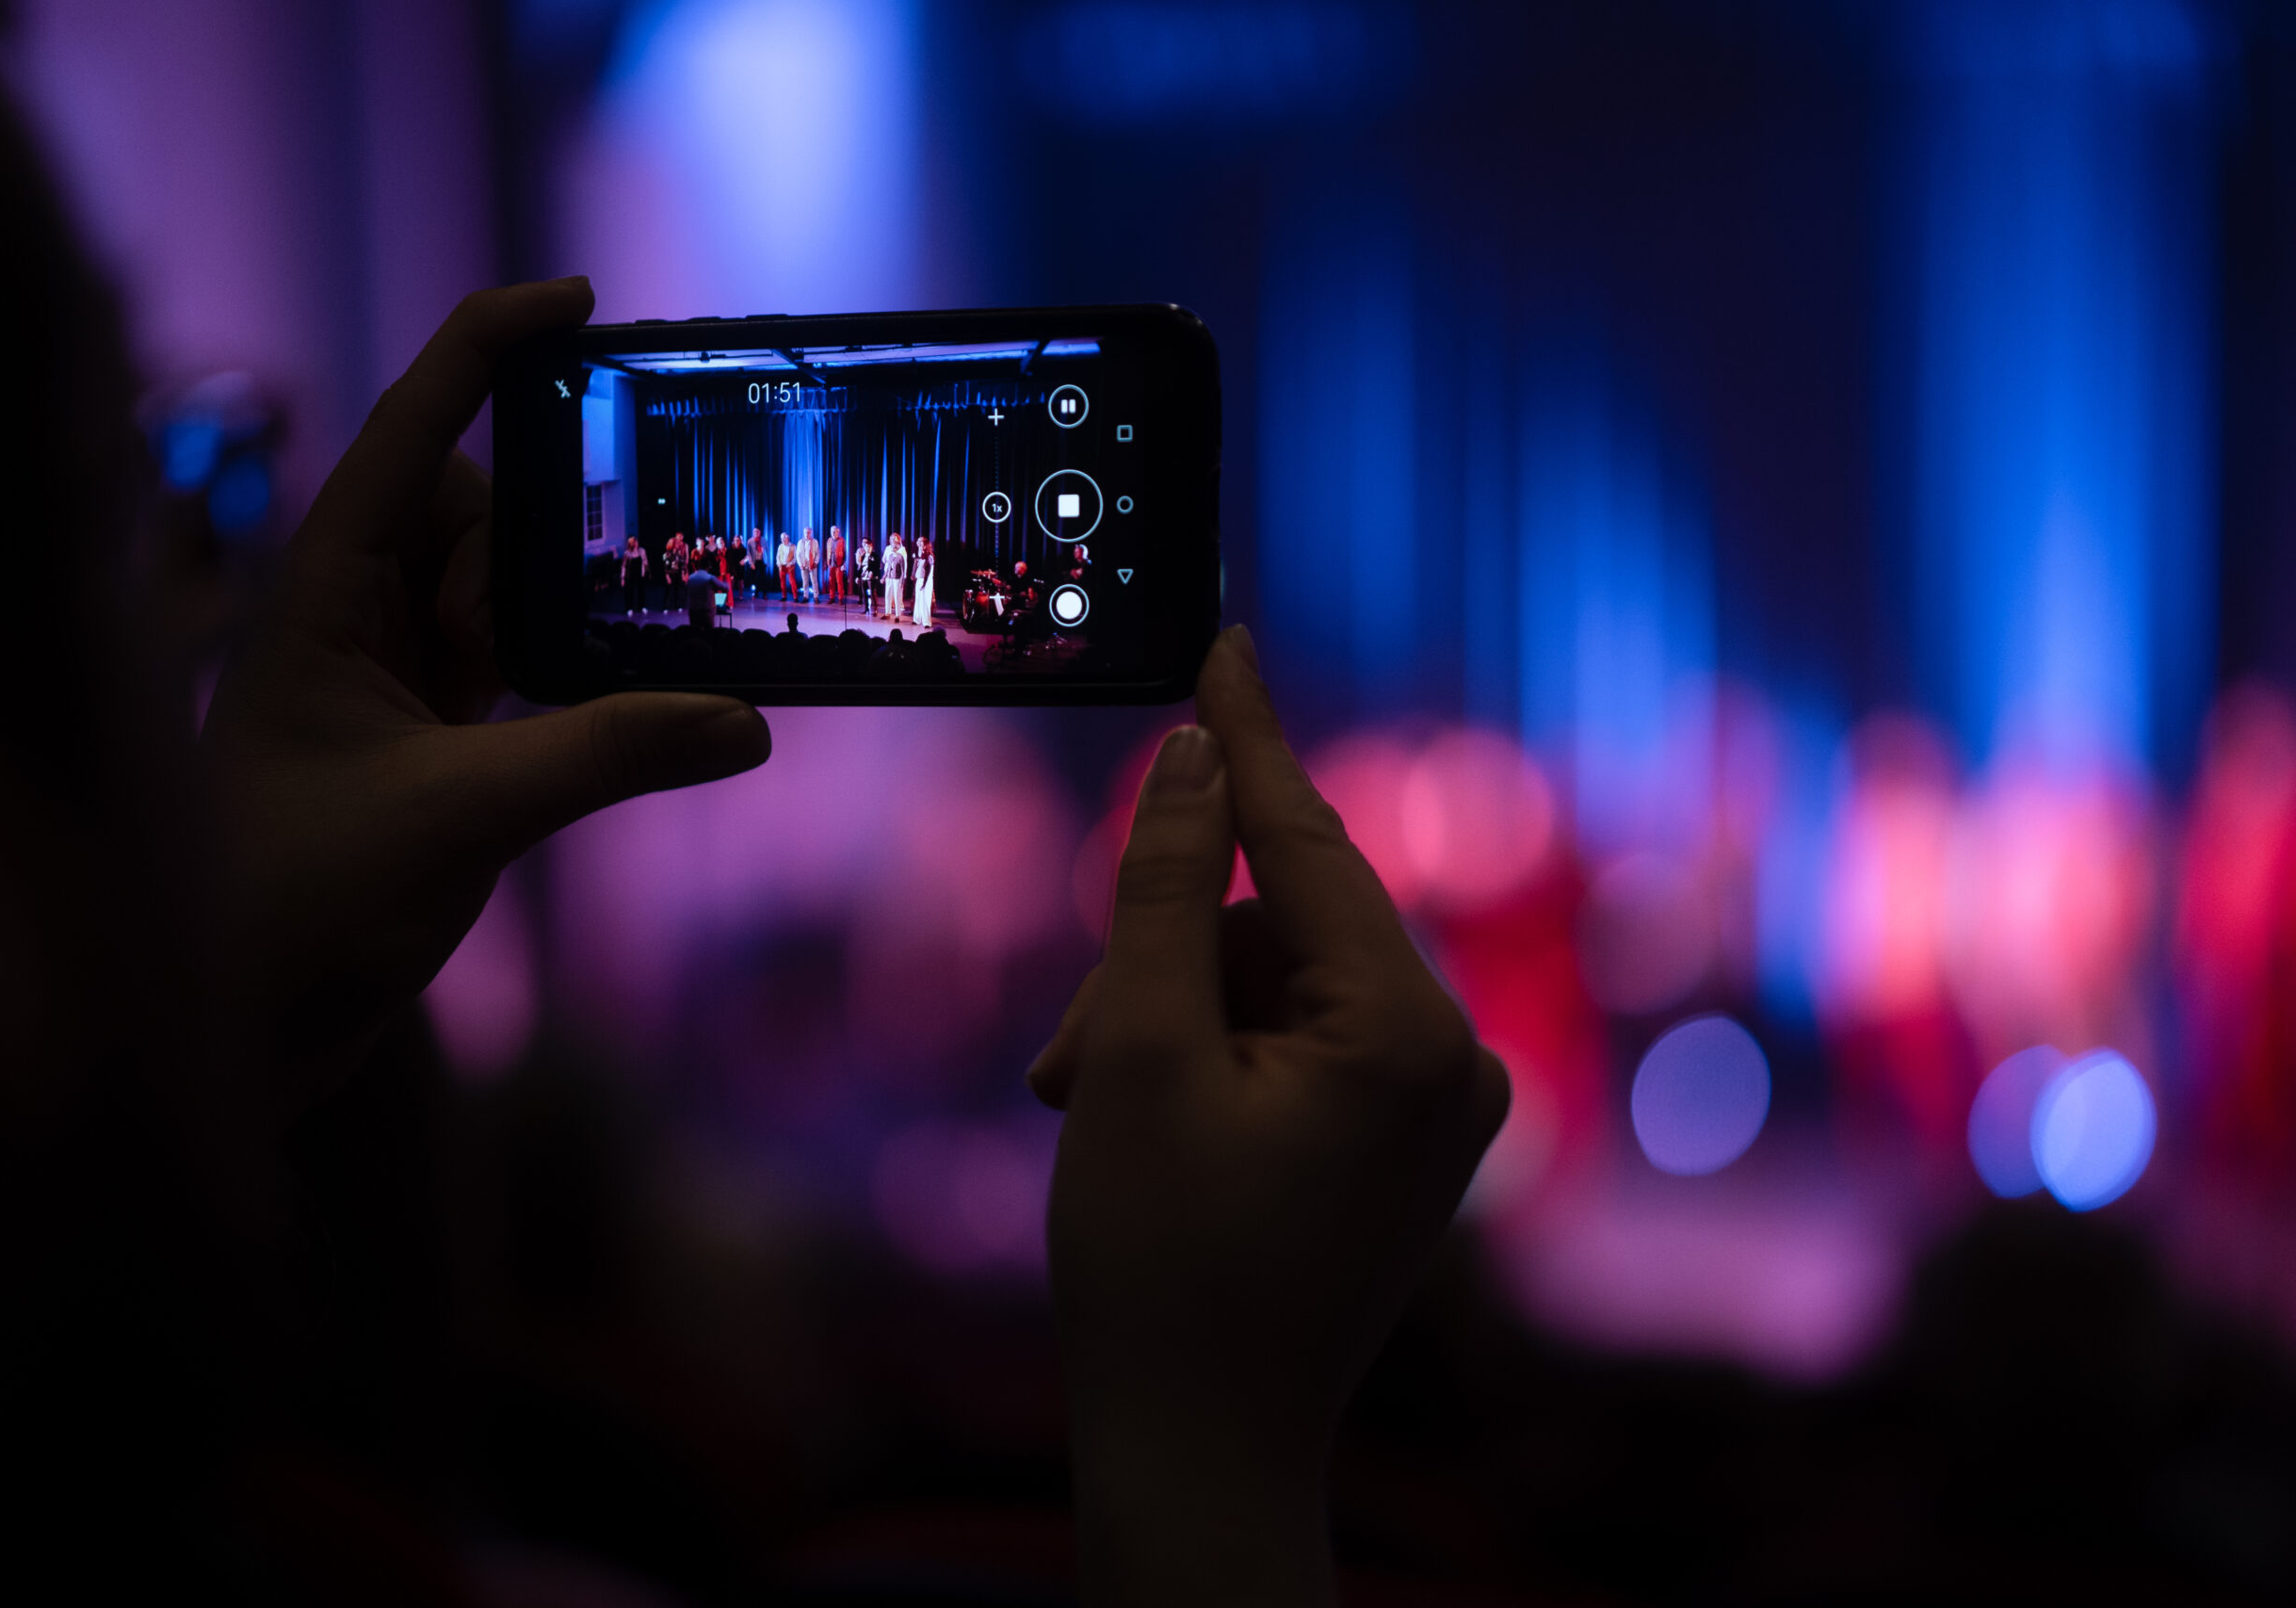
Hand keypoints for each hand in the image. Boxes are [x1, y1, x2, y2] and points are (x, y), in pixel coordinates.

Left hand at [201, 280, 768, 1085]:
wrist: (235, 1026)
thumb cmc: (291, 903)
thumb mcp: (461, 816)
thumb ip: (606, 756)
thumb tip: (747, 723)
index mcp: (319, 592)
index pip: (407, 429)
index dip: (484, 348)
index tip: (575, 298)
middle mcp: (351, 615)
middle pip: (471, 508)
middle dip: (547, 536)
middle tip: (619, 584)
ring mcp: (388, 678)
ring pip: (501, 592)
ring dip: (566, 612)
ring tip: (646, 646)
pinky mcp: (426, 740)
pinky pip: (515, 666)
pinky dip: (573, 671)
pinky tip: (637, 695)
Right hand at [1030, 628, 1508, 1606]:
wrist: (1203, 1452)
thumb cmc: (1159, 1267)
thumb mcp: (1139, 1056)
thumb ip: (1163, 890)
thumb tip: (1200, 759)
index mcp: (1406, 1033)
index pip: (1307, 842)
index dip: (1248, 739)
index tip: (1223, 638)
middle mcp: (1453, 1058)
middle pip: (1278, 928)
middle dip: (1161, 969)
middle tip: (1072, 1064)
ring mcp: (1439, 1108)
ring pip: (1278, 987)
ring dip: (1171, 1023)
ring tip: (1094, 1112)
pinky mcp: (1409, 1144)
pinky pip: (1305, 1044)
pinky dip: (1216, 1060)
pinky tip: (1150, 1125)